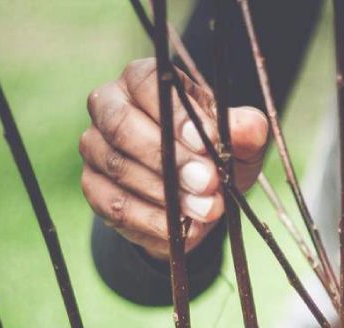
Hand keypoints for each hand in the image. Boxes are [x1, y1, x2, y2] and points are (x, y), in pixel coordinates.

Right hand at [79, 58, 267, 258]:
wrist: (196, 195)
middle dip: (170, 158)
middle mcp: (108, 107)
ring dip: (166, 193)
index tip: (206, 143)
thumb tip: (249, 128)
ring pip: (119, 167)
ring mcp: (95, 148)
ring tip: (207, 209)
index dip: (176, 115)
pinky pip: (116, 205)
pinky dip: (153, 220)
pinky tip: (183, 229)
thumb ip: (245, 131)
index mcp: (142, 81)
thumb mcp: (238, 140)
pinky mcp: (94, 188)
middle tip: (208, 183)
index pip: (148, 84)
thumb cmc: (214, 152)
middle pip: (123, 125)